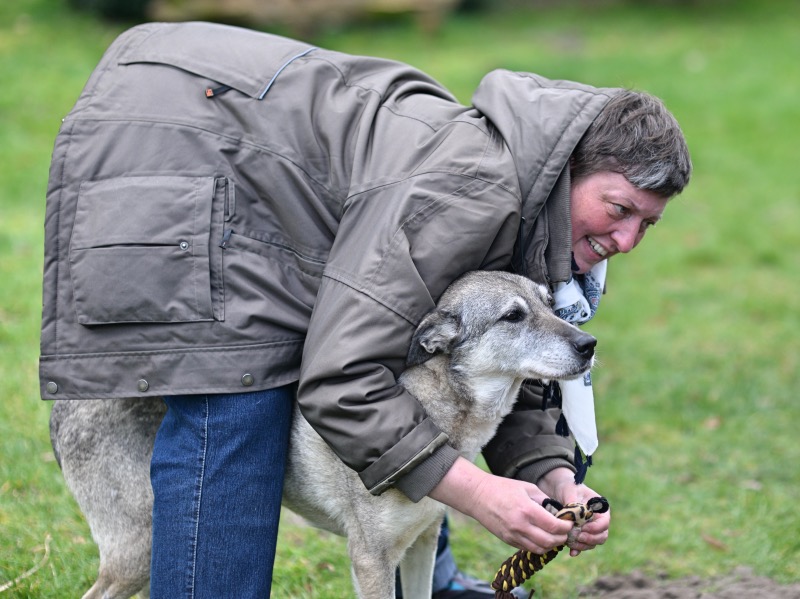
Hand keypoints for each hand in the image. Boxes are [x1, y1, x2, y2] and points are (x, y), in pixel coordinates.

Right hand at [429, 457, 572, 553]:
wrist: (478, 495)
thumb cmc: (503, 487)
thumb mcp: (527, 487)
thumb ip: (544, 500)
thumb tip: (559, 512)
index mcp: (527, 510)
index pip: (554, 526)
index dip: (566, 527)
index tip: (569, 523)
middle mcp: (520, 526)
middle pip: (549, 541)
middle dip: (561, 538)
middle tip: (565, 532)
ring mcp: (513, 535)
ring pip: (539, 549)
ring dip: (551, 545)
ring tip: (555, 536)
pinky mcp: (508, 540)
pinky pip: (528, 548)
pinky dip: (539, 546)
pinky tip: (542, 537)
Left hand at [537, 467, 610, 555]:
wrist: (559, 490)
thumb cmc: (568, 487)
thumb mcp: (571, 491)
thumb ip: (574, 504)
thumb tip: (573, 518)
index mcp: (600, 510)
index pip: (604, 523)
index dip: (595, 528)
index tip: (583, 528)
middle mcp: (598, 521)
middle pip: (601, 536)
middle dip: (590, 539)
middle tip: (577, 537)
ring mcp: (590, 530)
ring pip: (592, 543)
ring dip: (582, 545)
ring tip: (570, 543)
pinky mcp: (580, 535)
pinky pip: (582, 546)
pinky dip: (577, 550)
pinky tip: (571, 552)